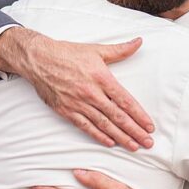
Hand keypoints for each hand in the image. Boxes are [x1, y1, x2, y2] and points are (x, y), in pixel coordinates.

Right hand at [0, 29, 154, 151]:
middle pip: (117, 116)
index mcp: (101, 77)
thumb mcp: (96, 50)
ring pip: (104, 124)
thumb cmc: (67, 53)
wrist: (38, 59)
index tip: (150, 126)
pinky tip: (110, 143)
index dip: (139, 115)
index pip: (125, 100)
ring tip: (134, 146)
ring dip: (120, 137)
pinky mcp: (66, 110)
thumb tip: (139, 42)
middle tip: (148, 143)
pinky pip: (85, 126)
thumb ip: (120, 50)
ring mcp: (78, 103)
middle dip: (134, 131)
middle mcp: (91, 92)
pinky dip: (98, 136)